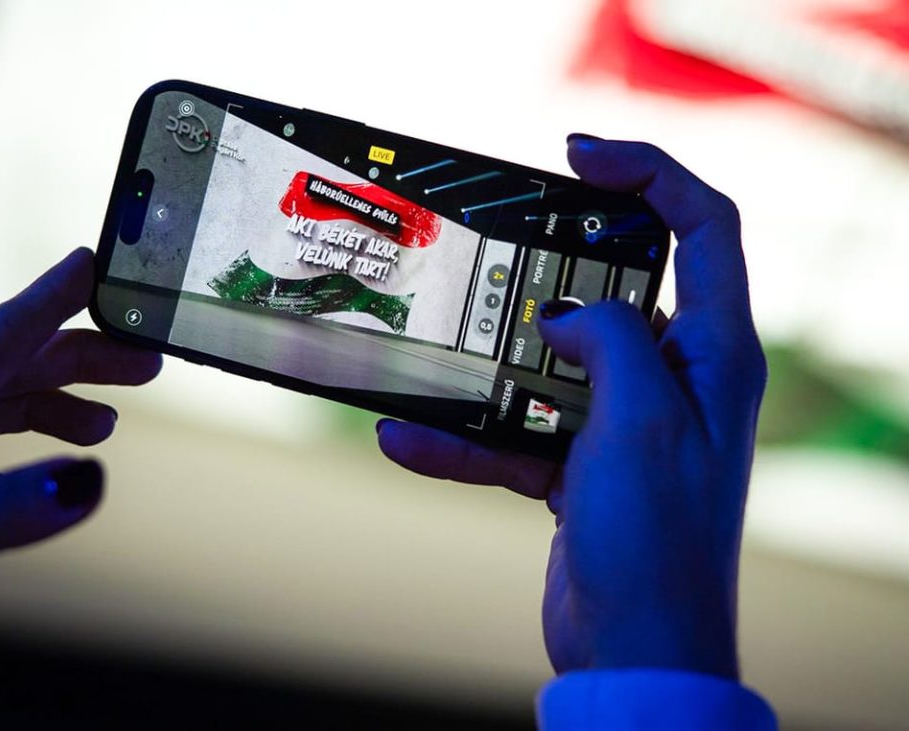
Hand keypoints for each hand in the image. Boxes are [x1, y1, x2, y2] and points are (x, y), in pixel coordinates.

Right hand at [377, 138, 764, 679]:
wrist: (634, 646)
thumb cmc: (657, 538)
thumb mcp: (640, 419)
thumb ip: (612, 342)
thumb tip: (572, 318)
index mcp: (713, 353)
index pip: (704, 228)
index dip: (652, 174)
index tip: (581, 154)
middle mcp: (675, 379)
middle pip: (613, 290)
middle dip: (548, 274)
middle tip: (493, 251)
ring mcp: (624, 424)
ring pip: (550, 365)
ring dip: (487, 369)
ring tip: (429, 359)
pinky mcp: (579, 464)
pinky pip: (516, 430)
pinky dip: (466, 437)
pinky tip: (410, 439)